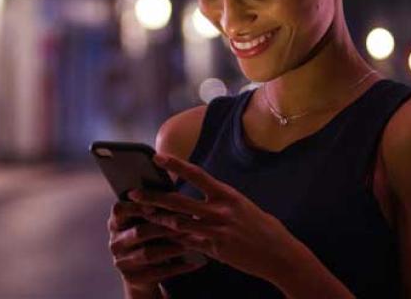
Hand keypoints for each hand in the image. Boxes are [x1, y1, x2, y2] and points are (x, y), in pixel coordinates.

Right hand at [107, 200, 206, 289]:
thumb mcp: (147, 218)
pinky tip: (196, 262)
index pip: (120, 209)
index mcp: (116, 221)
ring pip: (149, 253)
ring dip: (172, 247)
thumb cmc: (151, 234)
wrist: (143, 271)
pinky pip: (158, 273)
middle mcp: (115, 241)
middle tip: (187, 221)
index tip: (155, 204)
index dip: (137, 206)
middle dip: (164, 226)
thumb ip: (155, 201)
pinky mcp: (133, 278)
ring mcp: (122, 261)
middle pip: (139, 232)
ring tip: (192, 241)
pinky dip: (178, 267)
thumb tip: (171, 171)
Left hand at [127, 153, 298, 283]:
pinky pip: (187, 243)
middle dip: (153, 197)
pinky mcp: (215, 249)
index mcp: (226, 194)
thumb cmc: (260, 226)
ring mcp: (216, 230)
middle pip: (179, 201)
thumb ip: (218, 198)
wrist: (278, 253)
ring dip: (156, 219)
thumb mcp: (240, 204)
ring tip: (139, 215)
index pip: (196, 174)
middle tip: (132, 193)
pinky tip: (157, 238)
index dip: (175, 165)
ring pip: (178, 223)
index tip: (157, 157)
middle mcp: (220, 210)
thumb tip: (198, 192)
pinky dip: (171, 240)